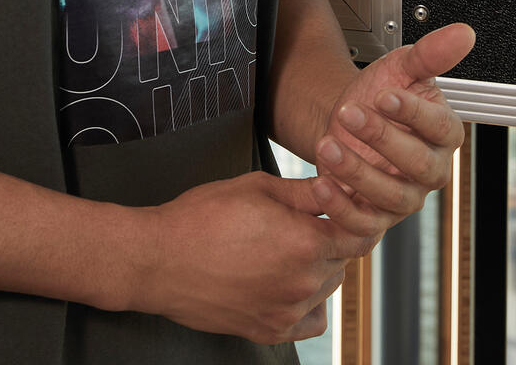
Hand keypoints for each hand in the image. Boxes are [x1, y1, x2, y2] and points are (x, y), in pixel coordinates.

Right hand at [137, 170, 376, 342]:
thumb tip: (341, 184)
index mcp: (305, 241)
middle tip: (298, 220)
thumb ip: (305, 192)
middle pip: (342, 257)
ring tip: (282, 245)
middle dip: (328, 236)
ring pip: (327, 285)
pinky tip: (287, 280)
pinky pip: (313, 319)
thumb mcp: (255, 188)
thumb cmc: (203, 216)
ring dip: (317, 266)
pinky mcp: (272, 331)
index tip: (334, 205)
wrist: (160, 260)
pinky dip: (309, 301)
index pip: (355, 230)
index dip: (348, 214)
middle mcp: (304, 281)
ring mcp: (289, 311)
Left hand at [312, 22, 473, 235]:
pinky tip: (321, 184)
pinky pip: (363, 224)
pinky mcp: (374, 216)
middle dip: (382, 139)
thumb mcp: (401, 68)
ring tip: (328, 143)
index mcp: (442, 134)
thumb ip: (431, 53)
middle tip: (349, 112)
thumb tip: (463, 33)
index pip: (439, 128)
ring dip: (356, 172)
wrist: (346, 117)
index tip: (386, 95)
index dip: (414, 113)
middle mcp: (428, 171)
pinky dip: (340, 208)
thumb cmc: (379, 95)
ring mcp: (402, 197)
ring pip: (390, 196)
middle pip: (418, 166)